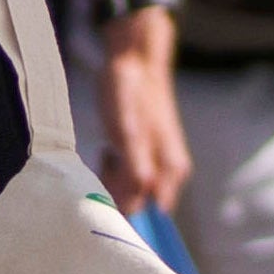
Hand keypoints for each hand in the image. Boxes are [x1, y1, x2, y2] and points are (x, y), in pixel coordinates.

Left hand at [94, 11, 190, 216]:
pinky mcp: (146, 158)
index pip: (141, 211)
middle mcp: (170, 174)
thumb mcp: (127, 130)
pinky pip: (125, 179)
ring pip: (128, 191)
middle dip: (113, 189)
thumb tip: (145, 200)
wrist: (136, 62)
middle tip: (106, 158)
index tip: (102, 185)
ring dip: (111, 178)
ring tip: (108, 151)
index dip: (117, 206)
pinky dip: (112, 169)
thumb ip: (135, 167)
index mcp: (171, 171)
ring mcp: (159, 166)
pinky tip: (110, 151)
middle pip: (134, 203)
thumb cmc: (130, 94)